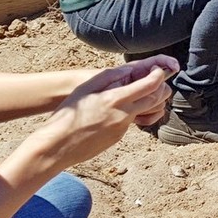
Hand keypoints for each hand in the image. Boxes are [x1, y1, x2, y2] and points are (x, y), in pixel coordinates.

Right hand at [28, 56, 176, 166]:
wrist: (57, 146)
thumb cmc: (67, 115)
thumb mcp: (85, 88)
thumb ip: (109, 76)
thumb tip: (129, 70)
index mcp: (115, 99)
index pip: (150, 85)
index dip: (158, 75)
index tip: (157, 70)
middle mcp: (124, 114)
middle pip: (156, 99)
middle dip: (161, 88)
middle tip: (155, 81)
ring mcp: (123, 128)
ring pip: (145, 112)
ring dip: (148, 101)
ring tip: (136, 94)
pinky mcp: (119, 137)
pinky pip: (131, 122)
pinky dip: (130, 113)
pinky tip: (114, 111)